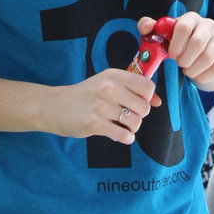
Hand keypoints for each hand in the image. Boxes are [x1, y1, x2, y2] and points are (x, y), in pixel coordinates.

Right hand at [40, 68, 159, 144]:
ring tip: (121, 125)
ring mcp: (101, 106)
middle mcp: (109, 88)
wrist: (54, 106)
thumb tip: (158, 102)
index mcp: (114, 75)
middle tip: (126, 116)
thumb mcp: (107, 84)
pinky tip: (118, 134)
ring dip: (132, 128)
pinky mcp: (94, 124)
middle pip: (144, 107)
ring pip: (135, 122)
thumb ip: (132, 90)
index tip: (136, 102)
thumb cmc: (86, 95)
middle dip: (139, 116)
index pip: (147, 86)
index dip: (147, 98)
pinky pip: (124, 135)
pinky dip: (126, 138)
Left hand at [139, 12, 213, 91]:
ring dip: (193, 69)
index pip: (184, 27)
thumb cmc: (175, 41)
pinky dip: (204, 76)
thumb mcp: (160, 34)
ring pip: (208, 57)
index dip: (175, 44)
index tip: (171, 55)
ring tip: (187, 70)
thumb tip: (147, 26)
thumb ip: (148, 27)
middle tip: (180, 63)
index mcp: (191, 18)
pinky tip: (197, 75)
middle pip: (198, 42)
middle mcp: (208, 25)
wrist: (197, 51)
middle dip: (185, 58)